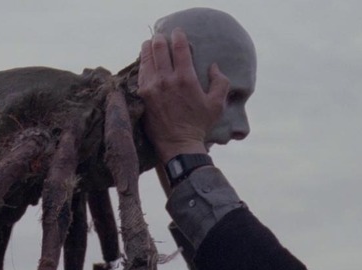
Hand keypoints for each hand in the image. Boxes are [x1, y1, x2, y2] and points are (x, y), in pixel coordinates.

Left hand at [138, 29, 230, 163]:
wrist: (178, 145)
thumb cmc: (199, 125)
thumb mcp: (217, 104)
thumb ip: (221, 82)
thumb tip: (213, 66)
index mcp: (186, 79)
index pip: (179, 47)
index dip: (178, 35)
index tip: (178, 32)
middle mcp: (167, 79)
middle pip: (159, 47)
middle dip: (161, 38)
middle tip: (163, 37)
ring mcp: (152, 87)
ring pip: (146, 56)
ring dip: (149, 47)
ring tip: (152, 45)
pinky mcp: (142, 95)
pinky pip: (140, 71)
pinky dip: (143, 62)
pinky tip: (147, 61)